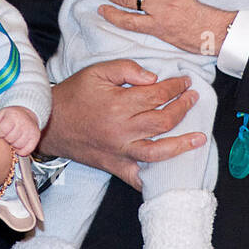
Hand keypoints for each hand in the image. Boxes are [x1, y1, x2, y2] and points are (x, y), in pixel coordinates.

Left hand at [0, 106, 39, 156]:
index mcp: (13, 116)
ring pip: (18, 146)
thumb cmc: (12, 116)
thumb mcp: (0, 114)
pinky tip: (19, 144)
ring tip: (14, 138)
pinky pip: (26, 151)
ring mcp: (31, 131)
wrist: (27, 114)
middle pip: (10, 139)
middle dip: (7, 139)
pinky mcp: (36, 138)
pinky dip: (21, 150)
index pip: (2, 130)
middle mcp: (24, 123)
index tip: (1, 132)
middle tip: (8, 135)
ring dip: (14, 145)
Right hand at [43, 59, 200, 189]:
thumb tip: (154, 78)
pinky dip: (154, 178)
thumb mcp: (97, 72)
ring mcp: (120, 151)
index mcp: (118, 104)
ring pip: (158, 151)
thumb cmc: (73, 95)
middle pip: (163, 121)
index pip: (157, 95)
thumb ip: (127, 69)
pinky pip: (138, 176)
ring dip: (182, 144)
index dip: (176, 87)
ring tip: (199, 138)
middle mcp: (122, 130)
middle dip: (183, 108)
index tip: (185, 82)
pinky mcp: (114, 165)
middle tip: (193, 98)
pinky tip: (170, 175)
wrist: (50, 123)